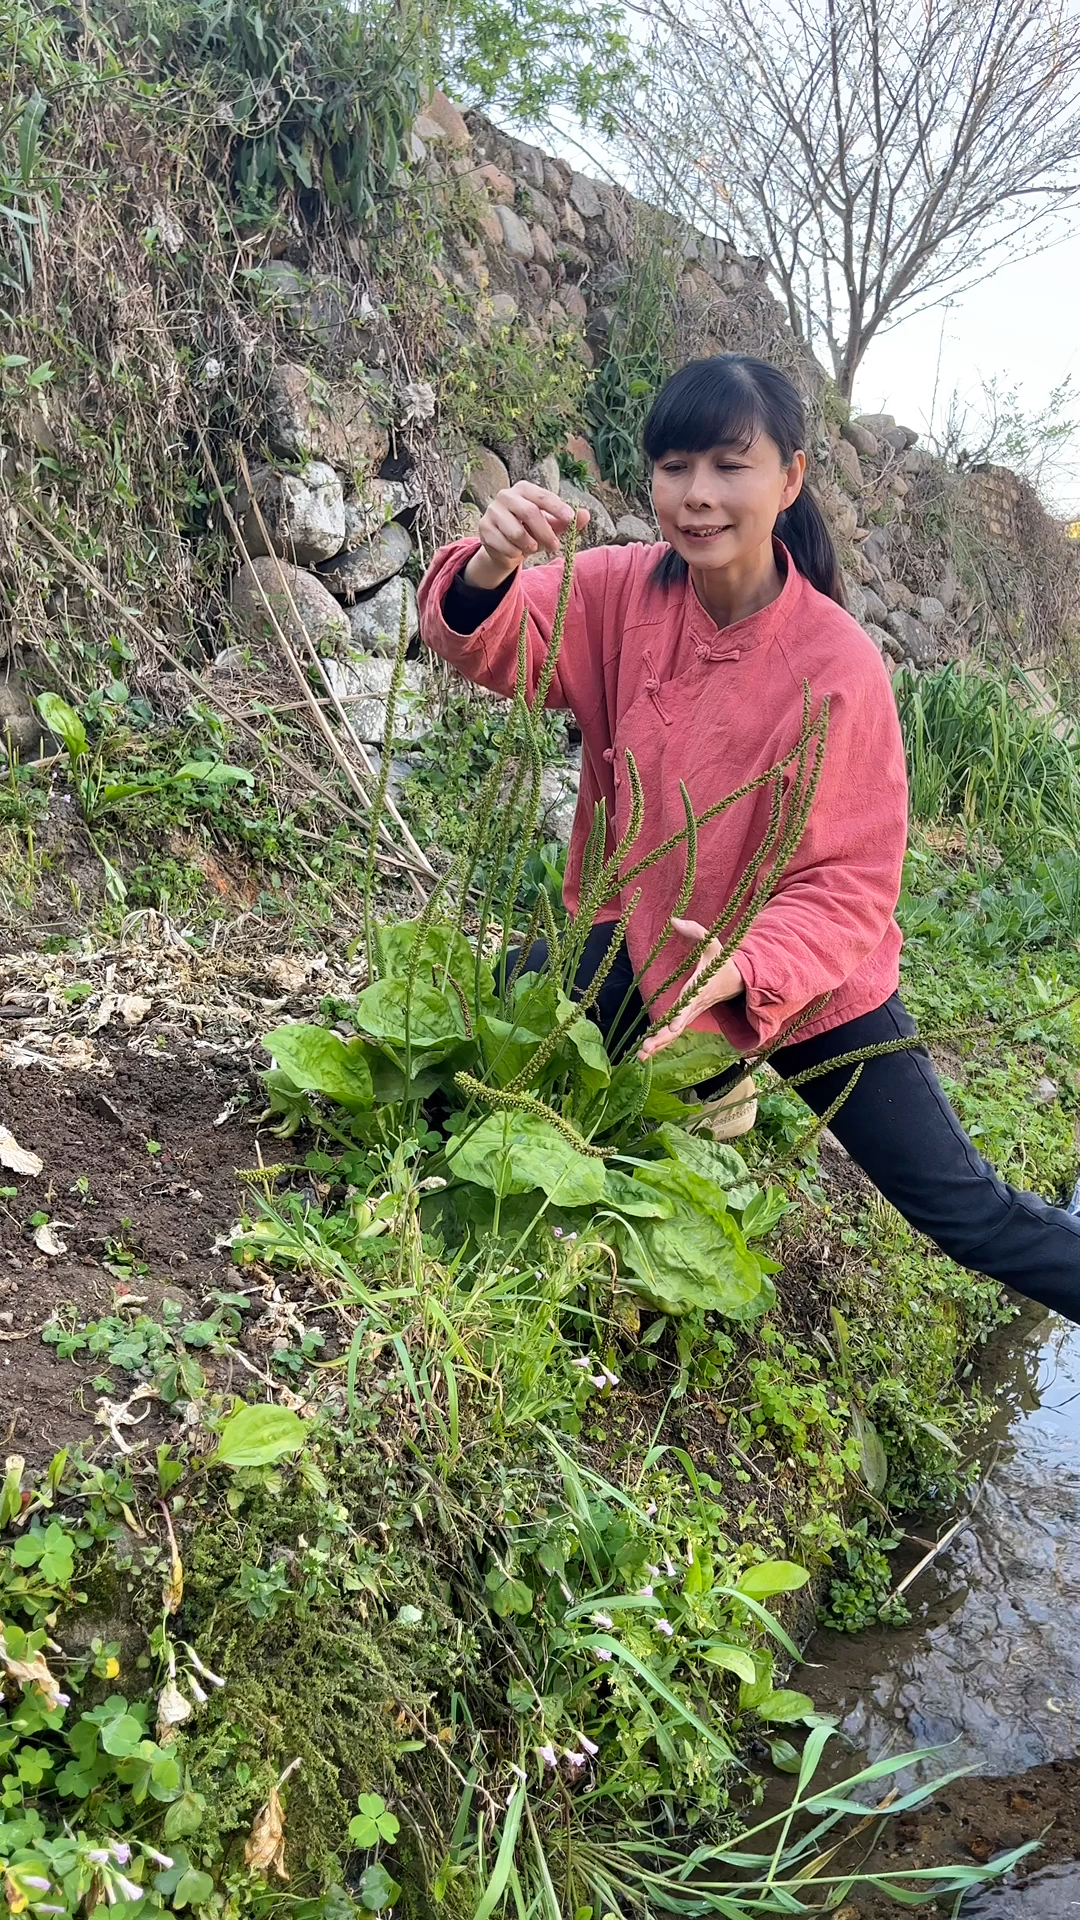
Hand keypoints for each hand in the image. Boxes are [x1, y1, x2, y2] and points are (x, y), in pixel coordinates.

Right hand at [464, 482, 589, 589]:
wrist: (506, 547)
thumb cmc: (532, 531)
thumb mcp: (552, 525)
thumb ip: (568, 520)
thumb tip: (585, 515)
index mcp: (524, 489)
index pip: (542, 496)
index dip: (557, 507)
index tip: (570, 519)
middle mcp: (506, 495)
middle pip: (529, 512)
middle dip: (545, 532)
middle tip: (555, 547)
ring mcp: (492, 511)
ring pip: (516, 532)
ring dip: (529, 545)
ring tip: (533, 548)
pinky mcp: (484, 528)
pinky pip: (504, 545)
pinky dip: (515, 553)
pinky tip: (517, 552)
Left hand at [637, 918, 744, 1059]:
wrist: (737, 980)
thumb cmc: (722, 961)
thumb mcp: (713, 943)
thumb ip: (696, 931)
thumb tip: (674, 920)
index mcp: (700, 988)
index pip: (690, 1003)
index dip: (682, 1014)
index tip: (674, 1026)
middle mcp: (695, 1005)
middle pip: (678, 1025)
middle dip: (663, 1037)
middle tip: (646, 1048)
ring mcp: (691, 1014)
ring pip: (674, 1033)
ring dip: (658, 1045)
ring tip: (641, 1056)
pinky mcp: (687, 1017)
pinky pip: (673, 1033)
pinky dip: (661, 1043)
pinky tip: (644, 1054)